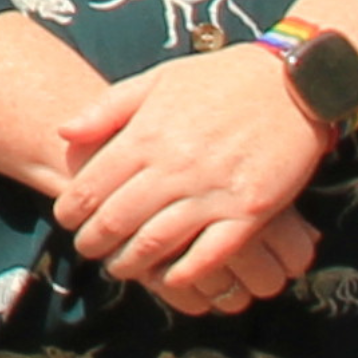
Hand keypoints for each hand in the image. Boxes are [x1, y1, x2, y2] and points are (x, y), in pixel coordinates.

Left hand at [52, 46, 335, 317]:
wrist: (294, 82)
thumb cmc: (221, 79)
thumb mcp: (158, 80)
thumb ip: (108, 109)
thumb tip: (64, 132)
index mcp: (148, 135)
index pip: (91, 186)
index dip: (71, 210)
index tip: (67, 219)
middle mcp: (175, 167)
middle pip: (116, 221)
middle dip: (93, 242)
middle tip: (87, 249)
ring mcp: (212, 192)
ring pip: (155, 244)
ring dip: (129, 264)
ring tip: (119, 267)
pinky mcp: (249, 212)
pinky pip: (207, 256)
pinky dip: (182, 274)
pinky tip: (169, 278)